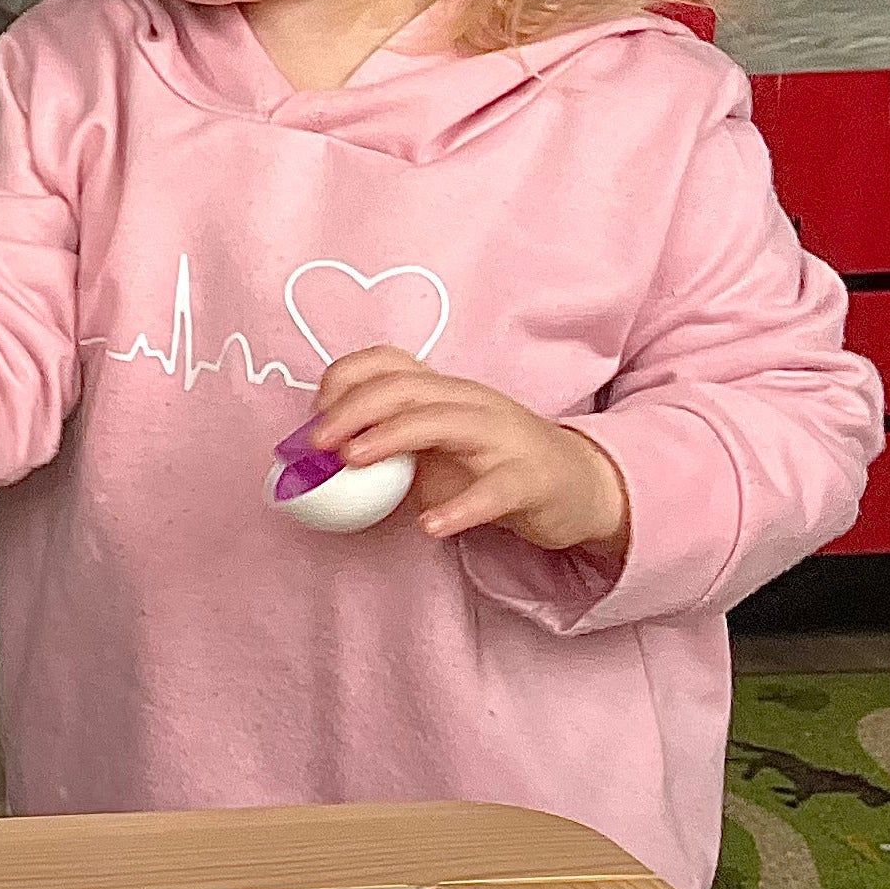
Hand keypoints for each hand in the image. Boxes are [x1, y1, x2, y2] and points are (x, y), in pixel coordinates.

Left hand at [307, 349, 631, 555]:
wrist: (577, 486)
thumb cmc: (491, 465)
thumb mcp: (432, 450)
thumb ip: (384, 449)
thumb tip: (315, 464)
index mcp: (442, 391)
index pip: (388, 363)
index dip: (343, 380)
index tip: (312, 418)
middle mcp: (470, 401)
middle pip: (405, 388)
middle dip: (351, 410)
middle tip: (315, 443)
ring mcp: (503, 435)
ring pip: (443, 422)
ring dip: (390, 437)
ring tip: (351, 461)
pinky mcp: (531, 478)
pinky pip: (494, 490)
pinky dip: (460, 508)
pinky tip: (430, 526)